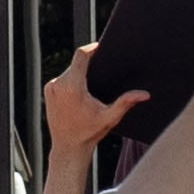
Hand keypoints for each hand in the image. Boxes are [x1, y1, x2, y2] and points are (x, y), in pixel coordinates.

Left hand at [43, 45, 148, 163]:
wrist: (68, 147)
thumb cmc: (90, 132)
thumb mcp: (110, 117)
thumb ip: (126, 102)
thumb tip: (145, 94)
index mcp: (73, 86)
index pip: (81, 56)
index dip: (92, 48)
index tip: (100, 46)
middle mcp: (59, 84)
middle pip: (76, 64)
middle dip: (89, 65)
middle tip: (102, 68)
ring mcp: (51, 87)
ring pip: (69, 72)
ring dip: (80, 75)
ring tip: (91, 85)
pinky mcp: (48, 91)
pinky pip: (61, 79)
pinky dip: (71, 82)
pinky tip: (80, 94)